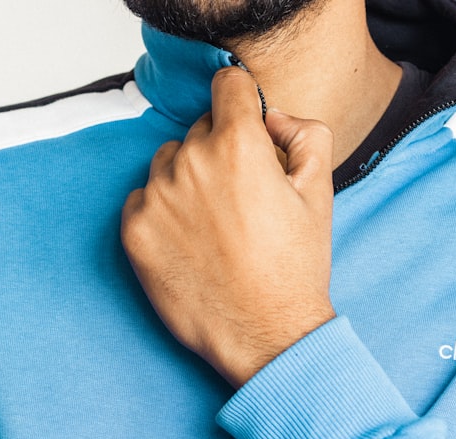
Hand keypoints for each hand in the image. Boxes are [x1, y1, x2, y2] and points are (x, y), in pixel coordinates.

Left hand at [121, 66, 336, 386]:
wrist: (266, 336)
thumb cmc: (296, 268)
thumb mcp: (321, 193)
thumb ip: (304, 133)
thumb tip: (272, 116)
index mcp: (238, 145)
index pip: (227, 86)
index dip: (242, 102)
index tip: (246, 124)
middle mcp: (190, 162)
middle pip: (198, 129)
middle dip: (219, 151)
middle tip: (241, 199)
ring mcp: (156, 198)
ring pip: (168, 163)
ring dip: (187, 179)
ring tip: (215, 225)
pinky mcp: (134, 231)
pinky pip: (143, 199)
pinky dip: (163, 212)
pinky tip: (192, 243)